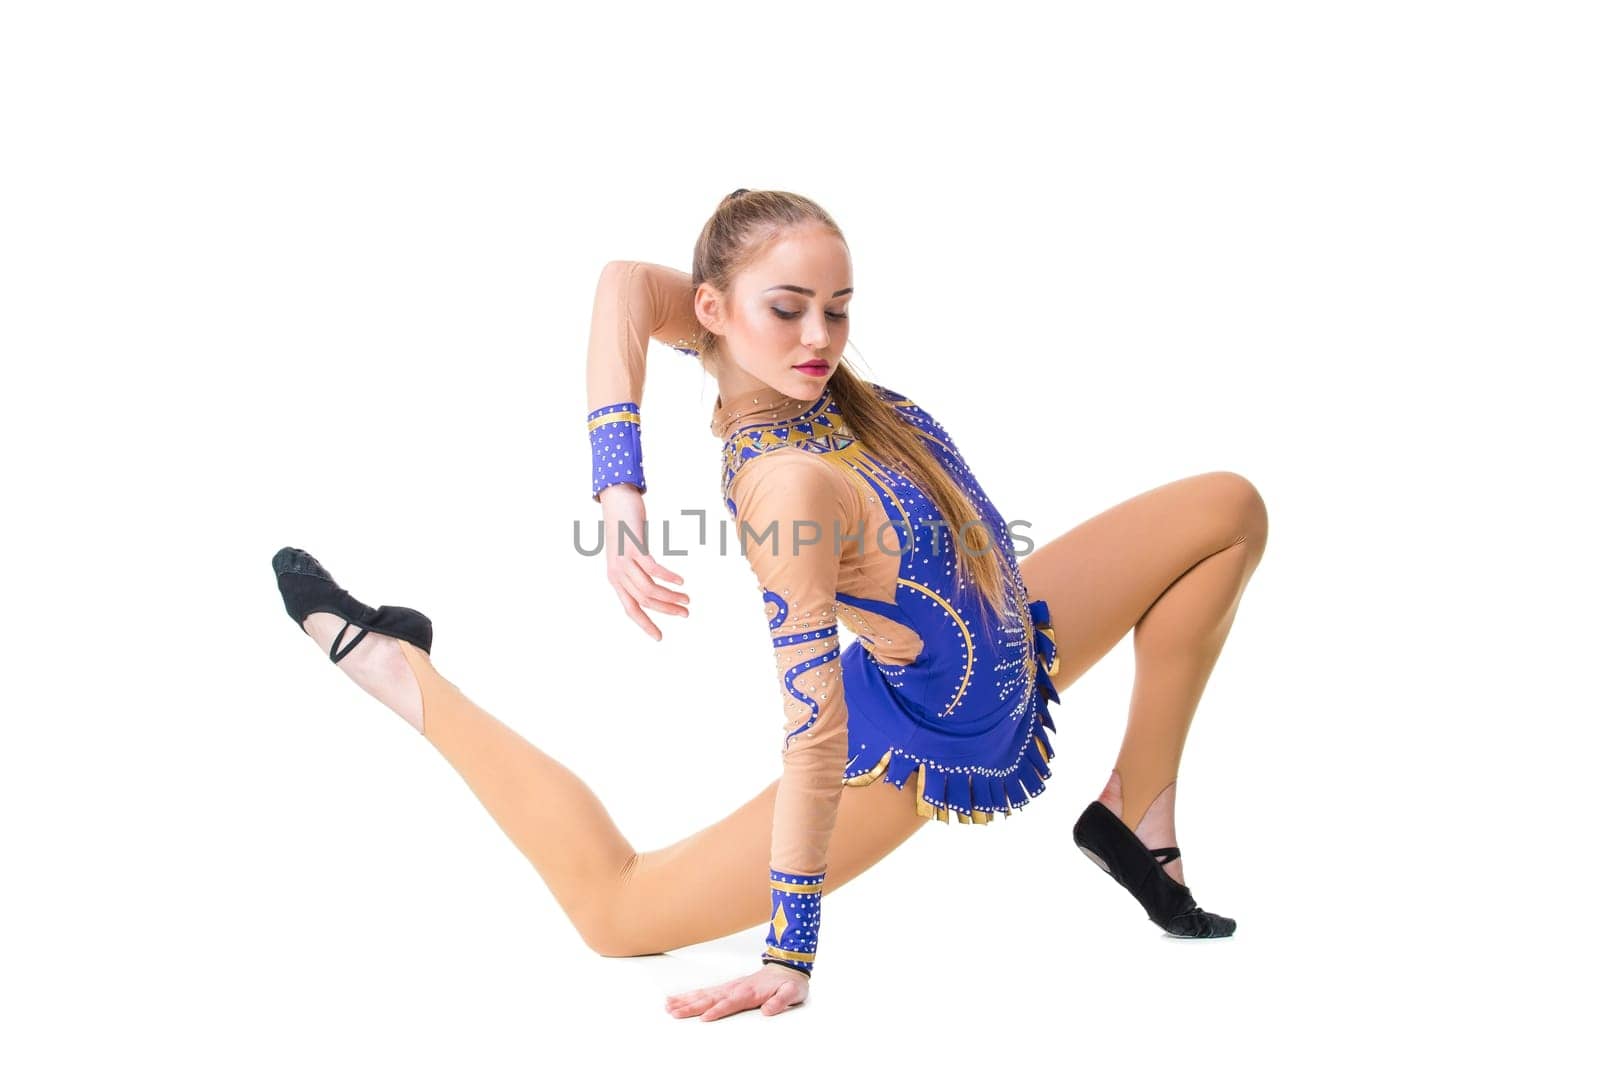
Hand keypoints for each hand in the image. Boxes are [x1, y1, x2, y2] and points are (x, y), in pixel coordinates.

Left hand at [598, 483, 688, 639]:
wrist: (616, 500)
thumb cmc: (625, 528)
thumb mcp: (629, 555)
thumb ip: (637, 571)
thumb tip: (652, 586)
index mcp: (615, 579)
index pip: (631, 610)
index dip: (646, 625)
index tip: (660, 637)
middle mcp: (617, 574)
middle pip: (644, 601)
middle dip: (667, 610)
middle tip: (686, 613)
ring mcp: (624, 561)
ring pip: (649, 589)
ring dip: (671, 596)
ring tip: (687, 599)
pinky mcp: (633, 547)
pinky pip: (653, 569)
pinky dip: (668, 577)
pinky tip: (681, 580)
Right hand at [665, 963, 809, 1021]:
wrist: (787, 966)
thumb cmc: (788, 982)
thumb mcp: (792, 992)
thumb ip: (780, 1001)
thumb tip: (768, 1010)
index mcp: (750, 992)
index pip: (730, 1003)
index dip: (718, 1011)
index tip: (704, 1018)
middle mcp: (736, 988)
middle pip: (711, 998)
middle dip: (692, 1006)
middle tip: (674, 1012)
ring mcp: (730, 987)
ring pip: (705, 994)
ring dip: (687, 1000)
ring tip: (669, 1005)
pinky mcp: (727, 987)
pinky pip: (707, 991)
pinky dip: (692, 995)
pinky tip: (680, 998)